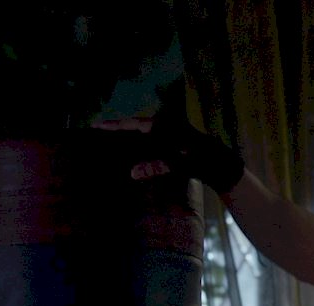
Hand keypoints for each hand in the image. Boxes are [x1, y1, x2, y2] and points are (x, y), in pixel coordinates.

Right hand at [91, 117, 245, 192]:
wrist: (219, 163)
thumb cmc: (200, 160)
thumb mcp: (178, 164)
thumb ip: (155, 166)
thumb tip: (132, 173)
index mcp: (162, 127)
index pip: (132, 124)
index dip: (113, 125)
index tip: (95, 125)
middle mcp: (163, 126)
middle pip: (134, 126)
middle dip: (116, 130)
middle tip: (96, 132)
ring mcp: (166, 133)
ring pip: (141, 133)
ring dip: (126, 137)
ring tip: (107, 141)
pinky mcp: (170, 143)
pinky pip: (148, 141)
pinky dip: (137, 145)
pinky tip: (129, 151)